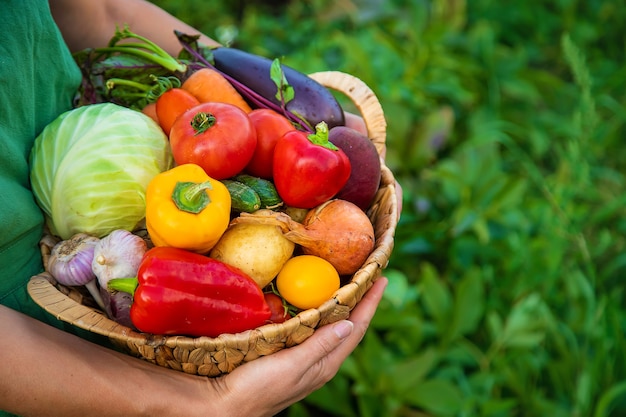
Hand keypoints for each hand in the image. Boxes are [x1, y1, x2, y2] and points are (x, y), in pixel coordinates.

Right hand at [204, 276, 387, 416]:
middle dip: (362, 302)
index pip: (356, 329)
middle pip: (348, 327)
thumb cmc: (256, 388)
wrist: (223, 406)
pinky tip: (315, 305)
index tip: (382, 279)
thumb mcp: (292, 366)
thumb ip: (320, 346)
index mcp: (325, 364)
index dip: (370, 304)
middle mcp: (319, 362)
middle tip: (369, 276)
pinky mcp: (288, 356)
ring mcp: (304, 360)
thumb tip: (350, 323)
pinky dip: (321, 313)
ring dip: (343, 307)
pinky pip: (314, 331)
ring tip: (350, 285)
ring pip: (332, 328)